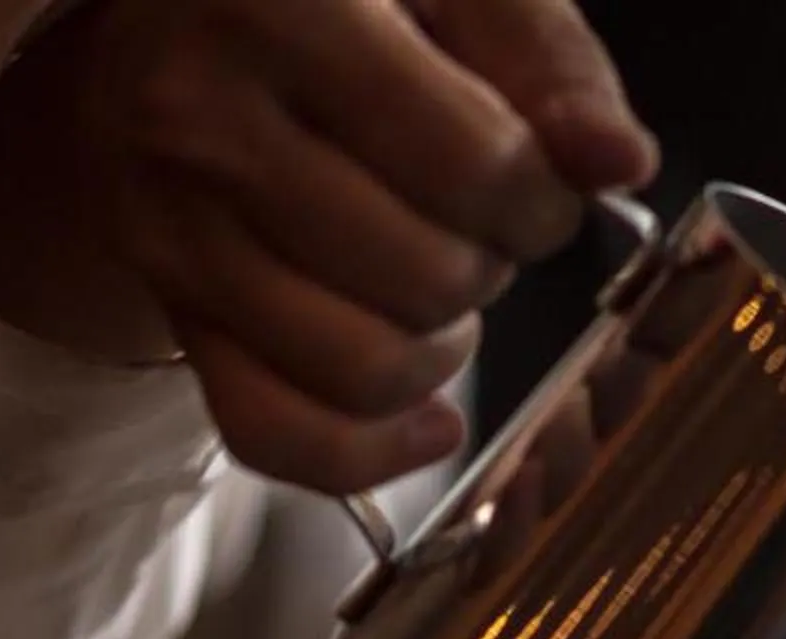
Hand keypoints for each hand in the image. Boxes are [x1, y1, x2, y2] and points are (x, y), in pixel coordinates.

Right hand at [0, 0, 656, 492]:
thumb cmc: (344, 3)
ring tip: (433, 283)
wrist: (178, 29)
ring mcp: (171, 225)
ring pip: (363, 369)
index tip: (535, 183)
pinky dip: (369, 448)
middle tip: (471, 223)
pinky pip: (276, 433)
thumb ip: (548, 58)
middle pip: (427, 278)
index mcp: (281, 7)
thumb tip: (615, 161)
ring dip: (438, 351)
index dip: (542, 199)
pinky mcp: (170, 308)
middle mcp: (200, 117)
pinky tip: (426, 417)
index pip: (475, 169)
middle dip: (487, 266)